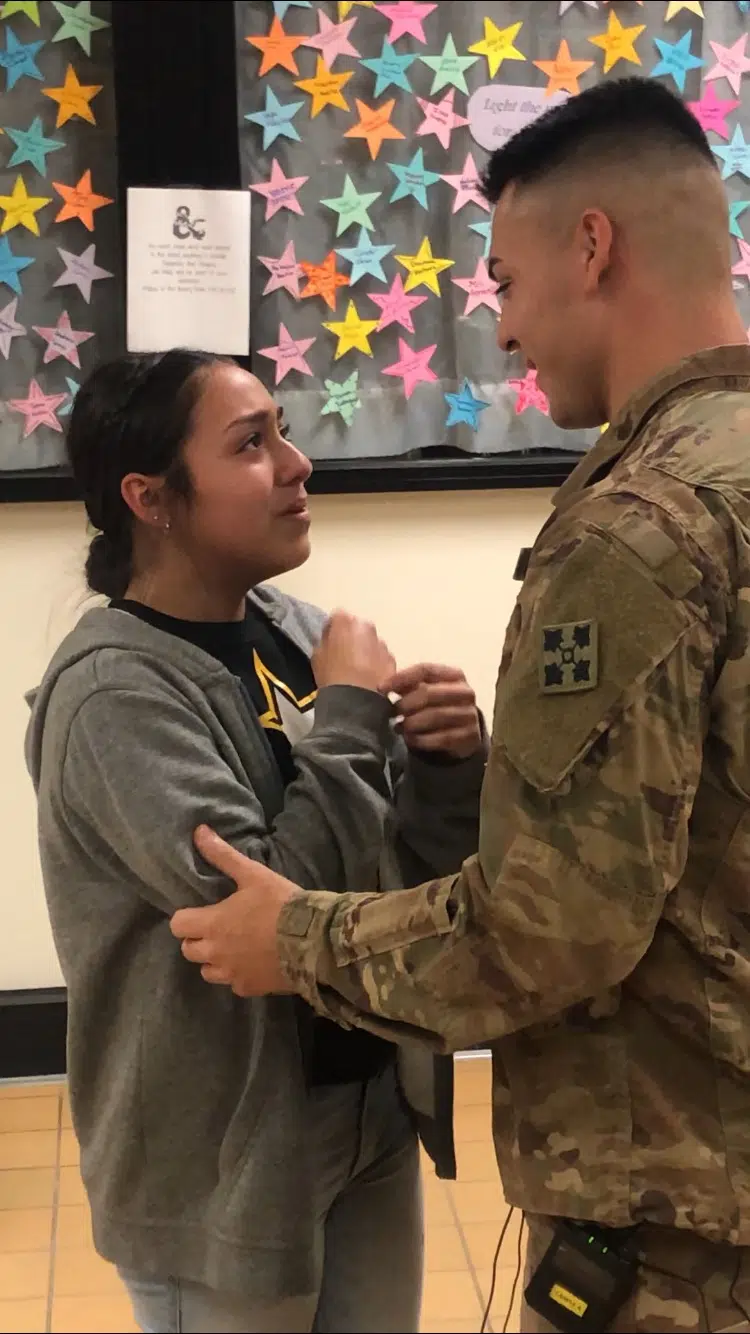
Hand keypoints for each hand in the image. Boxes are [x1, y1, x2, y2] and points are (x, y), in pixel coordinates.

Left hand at [170, 826, 301, 996]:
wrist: (314, 941)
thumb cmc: (280, 904)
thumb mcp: (253, 874)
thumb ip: (223, 855)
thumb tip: (198, 831)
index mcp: (212, 924)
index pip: (177, 925)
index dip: (185, 917)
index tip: (200, 910)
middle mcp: (215, 953)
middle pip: (188, 950)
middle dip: (198, 938)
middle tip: (218, 926)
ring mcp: (232, 974)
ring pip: (207, 971)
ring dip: (214, 959)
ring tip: (234, 946)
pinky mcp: (250, 989)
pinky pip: (233, 984)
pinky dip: (238, 975)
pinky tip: (253, 963)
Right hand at [312, 610, 395, 691]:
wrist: (356, 699)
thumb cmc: (331, 675)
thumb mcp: (318, 656)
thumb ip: (325, 641)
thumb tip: (331, 640)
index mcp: (345, 622)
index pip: (337, 617)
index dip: (332, 629)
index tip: (329, 641)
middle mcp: (366, 627)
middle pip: (357, 627)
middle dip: (352, 637)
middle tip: (344, 654)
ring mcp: (381, 643)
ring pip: (371, 642)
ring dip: (366, 650)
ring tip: (358, 669)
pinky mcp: (391, 659)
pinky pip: (382, 657)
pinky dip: (377, 663)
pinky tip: (369, 677)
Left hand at [384, 664, 481, 760]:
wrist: (463, 733)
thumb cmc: (437, 706)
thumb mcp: (426, 691)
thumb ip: (408, 685)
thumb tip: (383, 686)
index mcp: (454, 675)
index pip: (425, 669)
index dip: (401, 678)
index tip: (381, 688)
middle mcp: (466, 692)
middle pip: (429, 693)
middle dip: (405, 704)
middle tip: (391, 712)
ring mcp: (470, 714)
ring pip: (435, 716)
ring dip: (412, 723)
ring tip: (398, 726)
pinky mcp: (470, 736)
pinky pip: (442, 738)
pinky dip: (421, 739)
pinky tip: (409, 739)